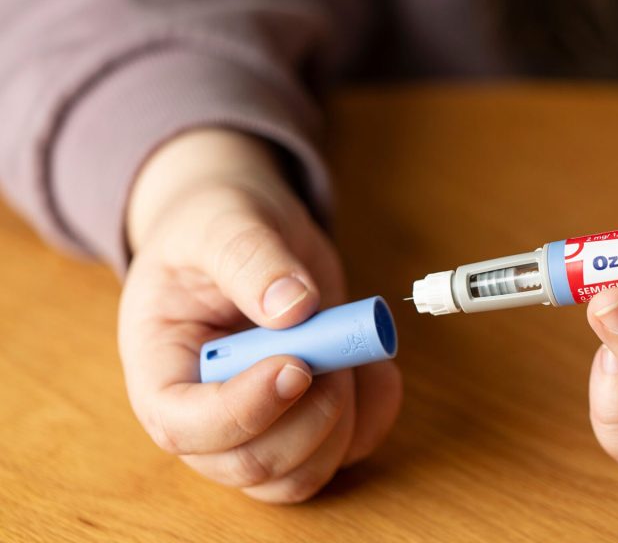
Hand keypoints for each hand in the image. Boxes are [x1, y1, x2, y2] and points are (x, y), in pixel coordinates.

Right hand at [118, 129, 400, 501]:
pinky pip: (346, 449)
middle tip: (333, 351)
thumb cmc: (215, 225)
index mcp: (160, 367)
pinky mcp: (305, 420)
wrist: (245, 229)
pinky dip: (374, 415)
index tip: (296, 364)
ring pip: (299, 475)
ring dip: (342, 421)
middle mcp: (203, 412)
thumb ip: (251, 258)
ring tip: (350, 351)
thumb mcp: (223, 221)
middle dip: (306, 419)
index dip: (244, 410)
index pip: (184, 426)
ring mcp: (256, 425)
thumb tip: (294, 308)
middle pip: (249, 465)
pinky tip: (378, 368)